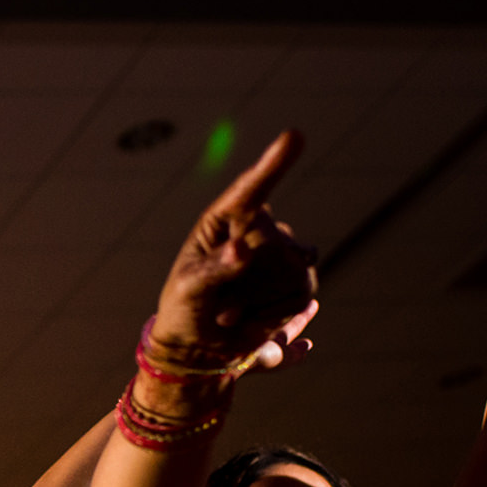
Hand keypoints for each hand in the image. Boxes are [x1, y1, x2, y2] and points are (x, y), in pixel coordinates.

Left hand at [151, 131, 319, 364]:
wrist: (200, 350)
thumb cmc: (184, 309)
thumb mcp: (189, 290)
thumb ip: (214, 270)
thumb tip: (241, 251)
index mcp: (223, 221)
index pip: (250, 190)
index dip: (273, 164)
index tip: (295, 136)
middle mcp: (255, 230)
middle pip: (276, 243)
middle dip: (250, 285)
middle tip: (221, 310)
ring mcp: (278, 255)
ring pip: (295, 271)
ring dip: (262, 303)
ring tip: (232, 315)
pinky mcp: (294, 282)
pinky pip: (302, 293)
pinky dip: (276, 317)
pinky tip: (253, 324)